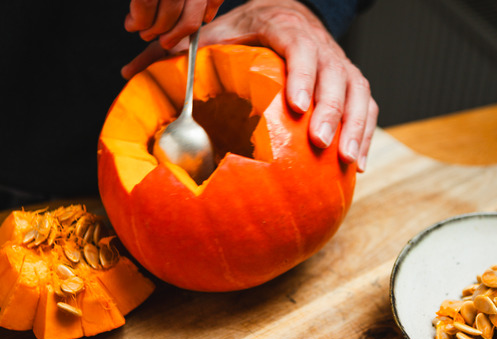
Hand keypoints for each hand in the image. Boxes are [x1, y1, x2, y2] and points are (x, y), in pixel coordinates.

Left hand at [122, 0, 376, 171]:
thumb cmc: (248, 30)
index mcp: (286, 29)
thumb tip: (128, 72)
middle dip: (332, 110)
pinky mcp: (353, 85)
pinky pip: (368, 109)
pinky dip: (366, 135)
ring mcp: (341, 66)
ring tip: (346, 160)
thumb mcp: (214, 34)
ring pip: (358, 94)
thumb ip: (177, 53)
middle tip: (320, 142)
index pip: (302, 48)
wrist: (288, 15)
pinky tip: (356, 165)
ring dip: (354, 128)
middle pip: (336, 75)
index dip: (305, 75)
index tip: (297, 105)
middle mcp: (321, 46)